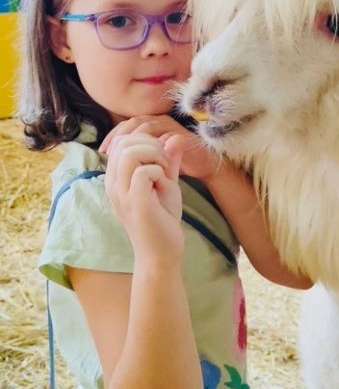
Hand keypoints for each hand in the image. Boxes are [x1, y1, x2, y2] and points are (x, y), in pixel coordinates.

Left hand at [100, 115, 221, 182]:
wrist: (206, 167)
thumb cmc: (180, 163)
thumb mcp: (154, 161)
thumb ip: (139, 157)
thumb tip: (116, 159)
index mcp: (153, 126)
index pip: (127, 126)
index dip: (113, 137)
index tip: (103, 152)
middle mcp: (161, 122)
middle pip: (133, 122)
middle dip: (119, 137)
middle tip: (109, 152)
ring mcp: (172, 126)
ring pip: (146, 126)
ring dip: (132, 140)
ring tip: (124, 155)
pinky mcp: (182, 134)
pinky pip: (163, 135)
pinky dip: (151, 146)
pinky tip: (143, 158)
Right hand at [104, 132, 184, 262]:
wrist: (162, 252)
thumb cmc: (162, 218)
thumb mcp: (166, 182)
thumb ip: (168, 159)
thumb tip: (175, 135)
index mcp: (116, 177)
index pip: (120, 140)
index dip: (144, 140)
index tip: (161, 157)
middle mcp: (113, 184)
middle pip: (123, 141)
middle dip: (150, 144)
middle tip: (165, 164)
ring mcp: (121, 194)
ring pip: (129, 152)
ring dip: (154, 156)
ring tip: (164, 172)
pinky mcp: (135, 203)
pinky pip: (142, 172)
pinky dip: (158, 172)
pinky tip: (163, 185)